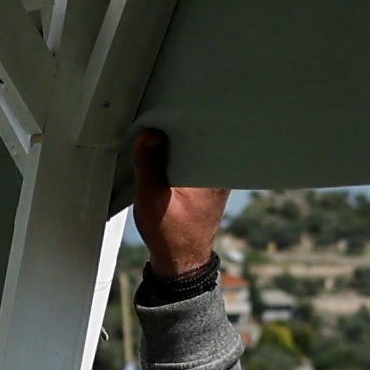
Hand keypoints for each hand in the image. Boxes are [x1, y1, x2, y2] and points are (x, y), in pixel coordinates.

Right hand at [128, 124, 226, 284]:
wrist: (181, 259)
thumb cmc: (170, 234)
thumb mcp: (151, 199)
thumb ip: (148, 165)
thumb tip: (150, 133)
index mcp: (214, 174)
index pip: (207, 133)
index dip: (188, 118)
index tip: (169, 109)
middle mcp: (221, 173)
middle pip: (203, 136)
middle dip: (181, 127)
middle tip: (160, 117)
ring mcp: (215, 176)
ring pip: (197, 146)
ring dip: (178, 140)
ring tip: (159, 131)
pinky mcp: (207, 181)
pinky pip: (194, 158)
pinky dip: (179, 153)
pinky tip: (164, 150)